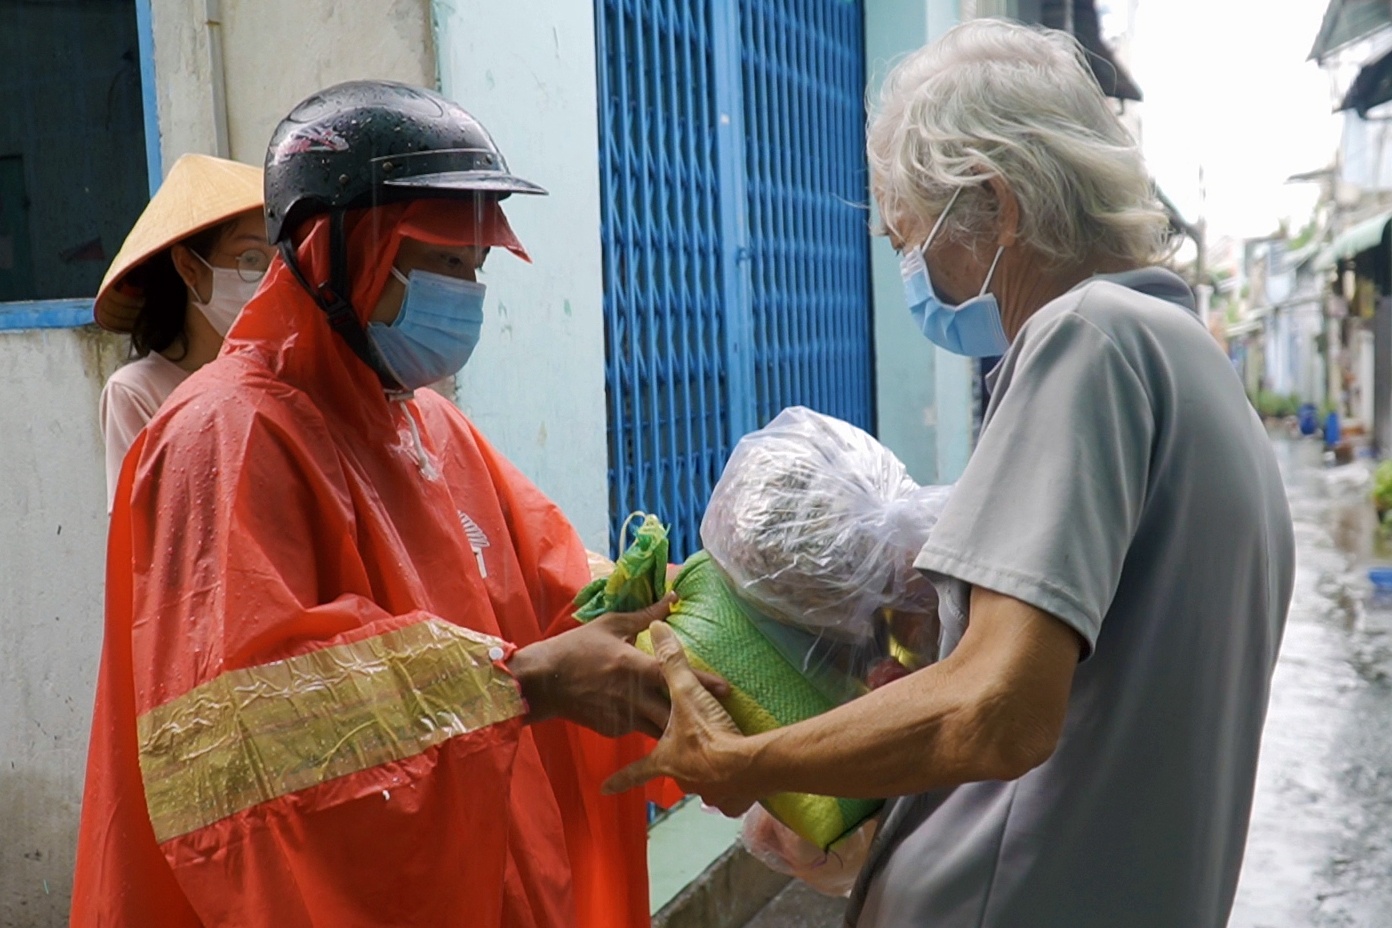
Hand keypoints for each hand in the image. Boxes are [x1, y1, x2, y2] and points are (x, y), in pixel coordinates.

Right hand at [507, 596, 726, 737]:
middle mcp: (632, 695)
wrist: (542, 682)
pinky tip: (659, 723)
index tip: (726, 689)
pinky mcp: (613, 730)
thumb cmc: (577, 648)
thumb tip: (673, 597)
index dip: (701, 682)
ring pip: (659, 728)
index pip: (674, 675)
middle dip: (696, 714)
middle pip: (673, 711)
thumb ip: (645, 615)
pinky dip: (649, 724)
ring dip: (678, 726)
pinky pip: (639, 729)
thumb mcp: (611, 625)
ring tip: (702, 727)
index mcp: (633, 666)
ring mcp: (622, 717)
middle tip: (720, 715)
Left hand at [601, 622, 754, 815]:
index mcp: (666, 758)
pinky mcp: (732, 797)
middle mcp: (683, 778)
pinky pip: (728, 791)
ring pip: (703, 781)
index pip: (636, 770)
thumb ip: (671, 661)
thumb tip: (657, 626)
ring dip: (707, 770)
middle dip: (679, 762)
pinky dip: (732, 784)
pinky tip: (739, 776)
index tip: (604, 790)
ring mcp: (708, 791)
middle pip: (676, 770)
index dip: (619, 779)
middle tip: (685, 752)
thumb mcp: (687, 692)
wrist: (749, 765)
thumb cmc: (710, 732)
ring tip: (717, 758)